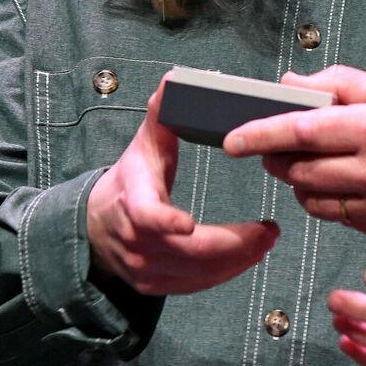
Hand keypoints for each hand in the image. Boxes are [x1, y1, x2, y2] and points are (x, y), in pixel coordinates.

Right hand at [87, 77, 279, 294]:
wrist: (95, 227)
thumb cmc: (129, 180)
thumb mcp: (143, 146)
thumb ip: (163, 115)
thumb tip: (175, 80)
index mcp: (132, 201)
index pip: (145, 216)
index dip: (165, 221)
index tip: (189, 223)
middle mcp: (136, 241)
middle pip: (188, 251)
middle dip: (234, 244)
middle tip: (270, 232)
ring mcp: (144, 268)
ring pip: (197, 273)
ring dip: (238, 260)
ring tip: (268, 240)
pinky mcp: (155, 286)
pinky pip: (195, 285)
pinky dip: (226, 272)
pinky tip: (249, 257)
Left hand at [221, 66, 365, 242]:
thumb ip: (341, 83)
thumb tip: (291, 84)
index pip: (298, 131)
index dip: (258, 134)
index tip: (231, 139)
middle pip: (298, 169)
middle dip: (276, 158)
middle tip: (275, 146)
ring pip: (312, 198)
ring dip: (299, 181)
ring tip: (312, 163)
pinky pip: (338, 218)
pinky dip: (327, 200)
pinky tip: (342, 183)